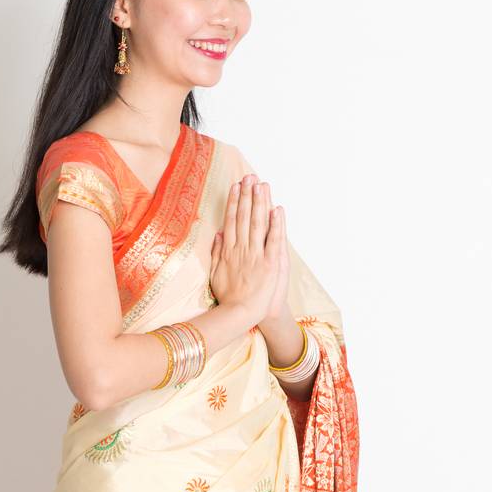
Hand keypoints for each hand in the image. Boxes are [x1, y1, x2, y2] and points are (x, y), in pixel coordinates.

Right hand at [208, 175, 284, 323]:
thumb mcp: (215, 274)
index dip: (234, 202)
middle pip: (244, 217)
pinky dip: (276, 224)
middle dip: (247, 195)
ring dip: (259, 203)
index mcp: (228, 251)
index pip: (231, 220)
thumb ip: (216, 253)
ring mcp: (256, 255)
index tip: (236, 187)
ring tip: (261, 184)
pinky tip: (277, 209)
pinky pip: (274, 240)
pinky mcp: (270, 263)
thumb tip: (218, 234)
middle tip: (249, 177)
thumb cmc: (229, 298)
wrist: (240, 314)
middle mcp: (242, 249)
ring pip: (257, 223)